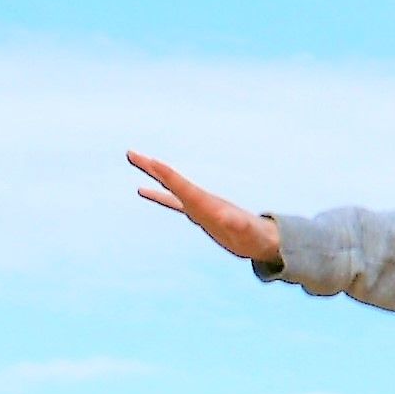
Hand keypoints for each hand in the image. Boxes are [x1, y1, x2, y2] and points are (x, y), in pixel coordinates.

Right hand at [129, 152, 280, 262]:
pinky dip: (158, 195)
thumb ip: (237, 223)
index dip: (166, 173)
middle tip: (131, 153)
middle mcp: (200, 200)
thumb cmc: (256, 236)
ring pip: (169, 187)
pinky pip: (173, 202)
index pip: (182, 185)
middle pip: (171, 180)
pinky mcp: (199, 215)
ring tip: (136, 161)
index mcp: (206, 202)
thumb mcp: (246, 231)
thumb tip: (227, 217)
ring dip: (152, 175)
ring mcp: (198, 206)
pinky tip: (143, 191)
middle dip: (152, 167)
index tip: (149, 160)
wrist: (263, 240)